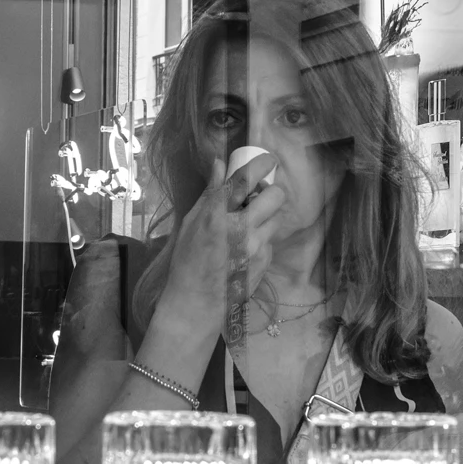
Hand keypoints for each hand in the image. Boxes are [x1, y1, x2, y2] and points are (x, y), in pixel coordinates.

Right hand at [155, 151, 288, 336]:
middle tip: (258, 198)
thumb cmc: (187, 261)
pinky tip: (244, 250)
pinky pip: (270, 241)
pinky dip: (261, 240)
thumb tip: (220, 164)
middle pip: (275, 196)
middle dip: (270, 193)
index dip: (263, 164)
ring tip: (248, 227)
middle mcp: (241, 227)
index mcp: (217, 214)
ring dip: (266, 218)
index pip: (246, 178)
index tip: (269, 161)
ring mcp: (256, 246)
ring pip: (276, 219)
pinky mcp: (265, 262)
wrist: (196, 303)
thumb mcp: (190, 223)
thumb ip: (210, 193)